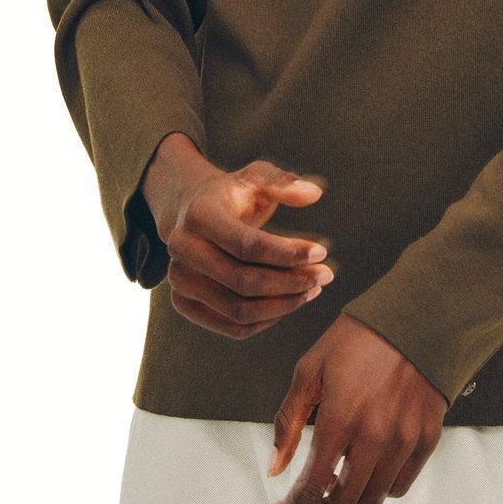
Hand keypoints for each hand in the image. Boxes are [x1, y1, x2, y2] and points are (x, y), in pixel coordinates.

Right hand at [144, 140, 333, 338]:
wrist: (192, 211)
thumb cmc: (233, 194)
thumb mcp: (256, 176)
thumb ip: (283, 182)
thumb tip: (313, 193)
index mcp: (199, 214)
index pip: (248, 245)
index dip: (288, 253)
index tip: (321, 252)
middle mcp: (181, 249)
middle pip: (244, 282)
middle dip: (291, 283)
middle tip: (324, 276)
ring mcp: (178, 280)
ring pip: (239, 310)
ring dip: (283, 305)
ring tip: (312, 291)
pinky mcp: (183, 303)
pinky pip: (231, 327)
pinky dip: (266, 321)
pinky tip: (289, 303)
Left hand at [267, 312, 447, 503]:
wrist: (416, 317)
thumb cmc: (358, 339)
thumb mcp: (310, 370)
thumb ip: (288, 422)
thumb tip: (274, 469)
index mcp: (339, 418)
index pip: (311, 487)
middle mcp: (374, 437)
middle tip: (307, 502)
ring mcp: (405, 441)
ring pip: (373, 501)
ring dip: (349, 501)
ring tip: (338, 481)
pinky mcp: (428, 439)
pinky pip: (401, 485)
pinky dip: (379, 487)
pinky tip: (366, 469)